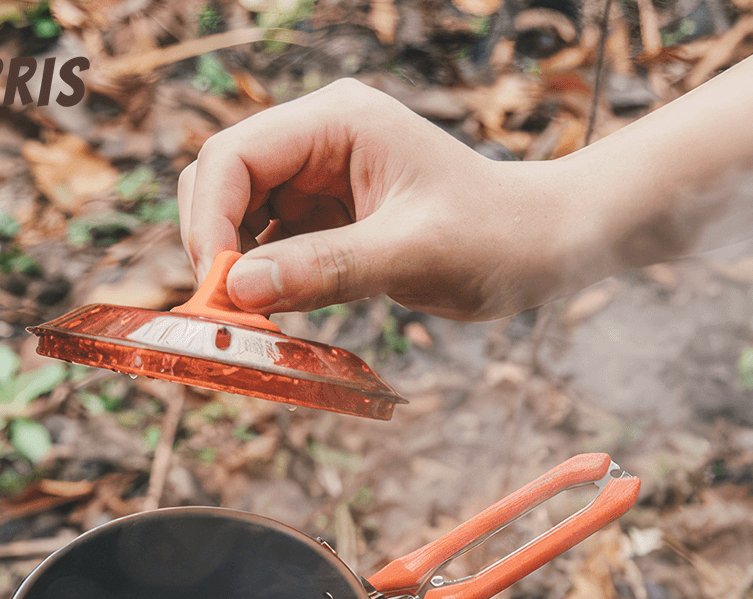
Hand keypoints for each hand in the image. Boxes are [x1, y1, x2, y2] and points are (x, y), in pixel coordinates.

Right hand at [177, 78, 573, 320]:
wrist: (541, 246)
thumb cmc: (496, 236)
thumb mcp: (413, 254)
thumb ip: (327, 268)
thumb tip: (241, 289)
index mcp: (337, 121)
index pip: (235, 155)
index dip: (211, 221)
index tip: (220, 289)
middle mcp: (318, 142)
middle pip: (222, 181)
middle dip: (213, 244)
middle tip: (227, 313)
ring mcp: (318, 180)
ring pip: (237, 217)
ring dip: (233, 268)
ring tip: (249, 322)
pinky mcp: (326, 220)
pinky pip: (269, 247)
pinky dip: (260, 282)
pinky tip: (273, 315)